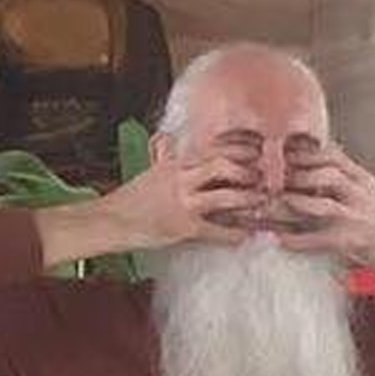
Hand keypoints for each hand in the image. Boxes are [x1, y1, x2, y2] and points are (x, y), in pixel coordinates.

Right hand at [100, 154, 262, 250]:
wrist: (111, 220)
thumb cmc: (130, 198)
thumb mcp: (149, 170)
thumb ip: (162, 155)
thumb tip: (164, 139)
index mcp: (176, 163)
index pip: (213, 148)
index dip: (238, 149)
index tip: (256, 151)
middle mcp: (182, 178)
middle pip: (223, 165)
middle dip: (248, 171)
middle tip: (263, 177)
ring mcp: (184, 202)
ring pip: (226, 196)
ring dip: (248, 199)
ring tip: (261, 202)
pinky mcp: (184, 226)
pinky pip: (217, 230)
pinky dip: (234, 234)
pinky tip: (245, 235)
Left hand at [277, 145, 374, 272]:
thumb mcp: (364, 187)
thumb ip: (341, 172)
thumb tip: (310, 154)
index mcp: (361, 178)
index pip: (334, 156)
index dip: (308, 154)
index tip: (288, 154)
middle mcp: (360, 195)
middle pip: (330, 176)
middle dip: (301, 176)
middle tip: (281, 180)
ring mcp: (356, 219)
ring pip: (325, 206)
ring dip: (298, 203)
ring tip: (281, 202)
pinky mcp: (349, 242)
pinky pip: (318, 240)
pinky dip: (297, 240)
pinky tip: (282, 238)